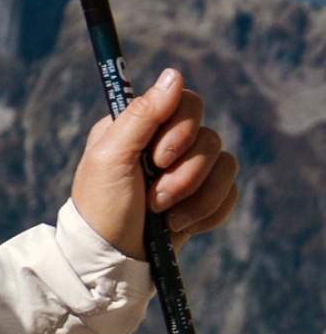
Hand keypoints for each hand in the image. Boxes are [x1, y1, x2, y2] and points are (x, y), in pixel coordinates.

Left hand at [71, 67, 242, 255]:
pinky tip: (179, 225)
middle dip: (185, 172)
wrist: (114, 260)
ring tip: (162, 215)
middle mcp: (166, 144)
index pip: (186, 102)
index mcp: (140, 127)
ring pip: (225, 164)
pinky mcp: (204, 197)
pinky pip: (231, 191)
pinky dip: (207, 211)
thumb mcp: (111, 158)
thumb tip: (174, 73)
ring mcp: (189, 170)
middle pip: (209, 136)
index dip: (181, 130)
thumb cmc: (102, 207)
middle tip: (154, 197)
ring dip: (194, 196)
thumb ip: (141, 115)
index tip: (157, 158)